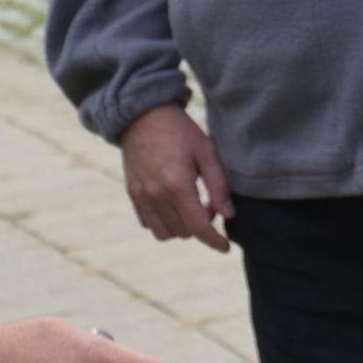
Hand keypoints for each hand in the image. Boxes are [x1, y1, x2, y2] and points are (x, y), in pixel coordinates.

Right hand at [118, 104, 233, 250]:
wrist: (143, 115)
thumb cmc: (180, 131)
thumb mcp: (206, 152)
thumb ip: (219, 186)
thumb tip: (229, 215)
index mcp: (178, 185)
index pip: (198, 227)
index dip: (215, 241)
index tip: (226, 247)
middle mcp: (157, 195)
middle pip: (183, 232)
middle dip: (201, 226)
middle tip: (208, 204)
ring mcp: (142, 196)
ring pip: (165, 233)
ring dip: (181, 228)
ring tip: (189, 206)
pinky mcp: (132, 194)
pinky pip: (149, 223)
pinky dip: (163, 223)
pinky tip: (172, 205)